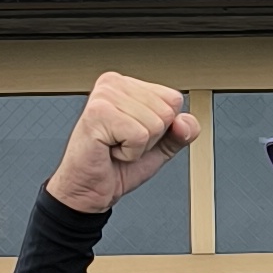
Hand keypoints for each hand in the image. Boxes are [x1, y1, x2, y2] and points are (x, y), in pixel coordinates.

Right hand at [47, 72, 200, 210]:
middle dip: (150, 139)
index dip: (163, 128)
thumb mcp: (160, 148)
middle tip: (122, 144)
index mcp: (128, 85)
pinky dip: (129, 153)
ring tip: (115, 147)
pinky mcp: (98, 113)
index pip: (174, 99)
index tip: (134, 136)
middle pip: (167, 112)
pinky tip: (109, 149)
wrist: (88, 189)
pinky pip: (139, 136)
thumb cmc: (115, 166)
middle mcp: (114, 84)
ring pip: (155, 124)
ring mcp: (104, 96)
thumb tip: (185, 122)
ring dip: (138, 147)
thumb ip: (181, 132)